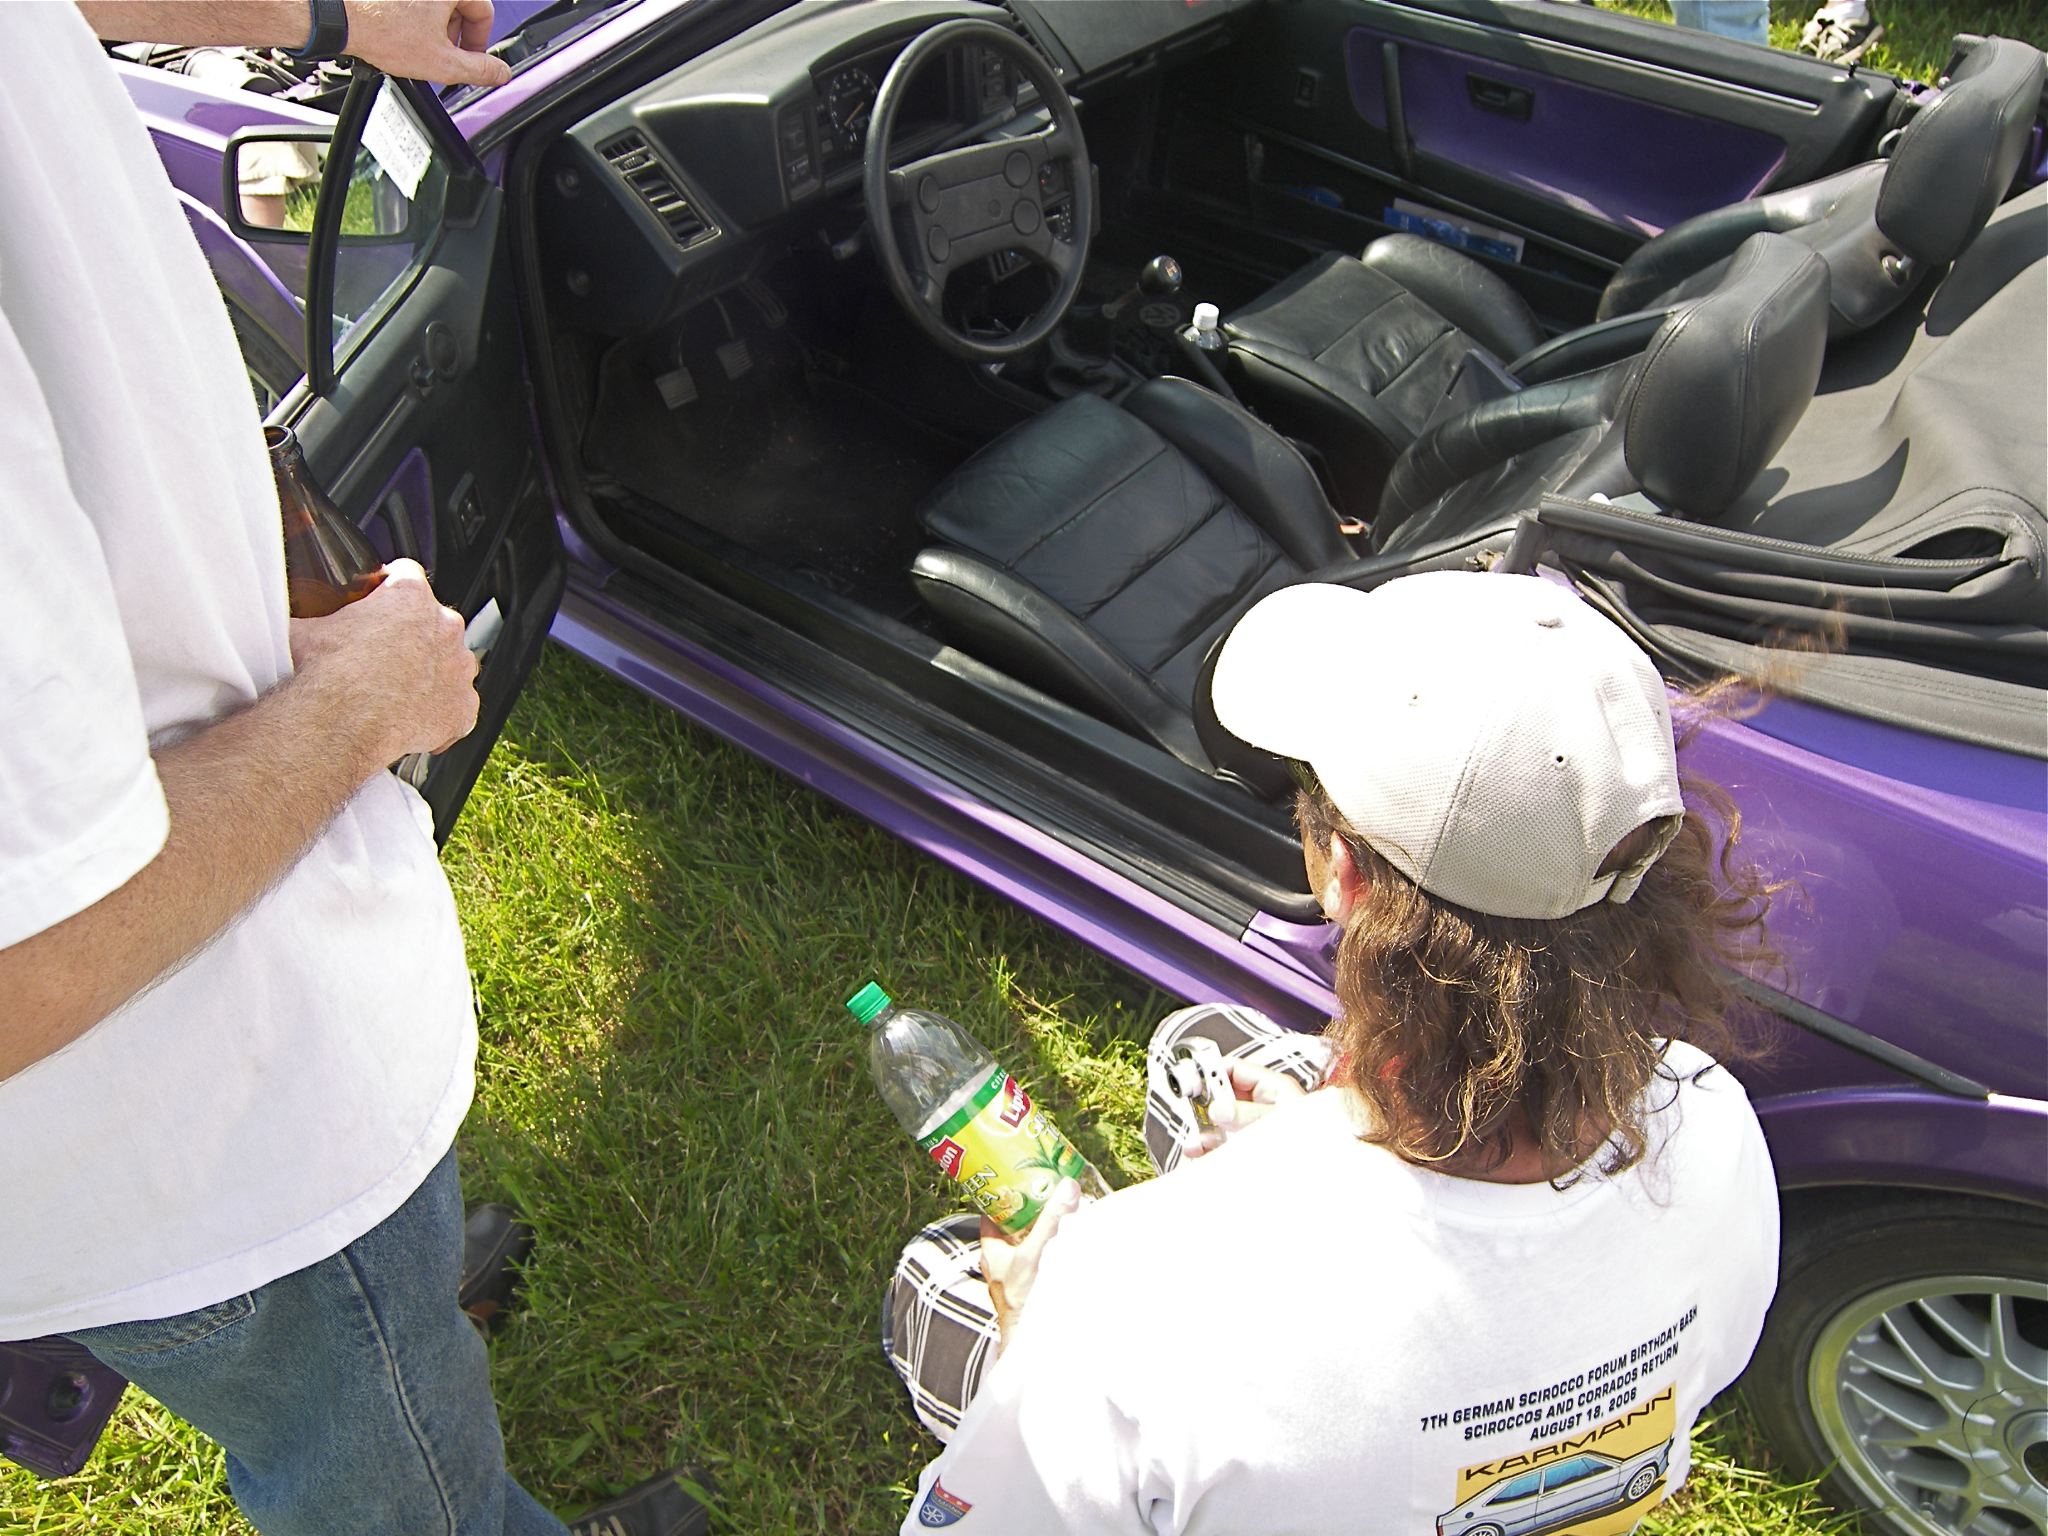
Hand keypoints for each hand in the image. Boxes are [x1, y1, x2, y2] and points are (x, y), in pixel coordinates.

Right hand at [289, 559, 479, 767]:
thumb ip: (306, 615)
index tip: (377, 604)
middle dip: (410, 634)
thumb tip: (284, 614)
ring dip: (430, 671)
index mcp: (409, 595)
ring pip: (450, 662)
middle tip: (380, 656)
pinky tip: (413, 719)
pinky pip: (458, 706)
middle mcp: (444, 626)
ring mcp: (458, 667)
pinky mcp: (463, 707)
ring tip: (395, 690)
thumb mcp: (303, 630)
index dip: (388, 589)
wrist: (340, 723)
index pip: (406, 575)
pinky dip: (441, 712)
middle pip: (432, 621)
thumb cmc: (324, 674)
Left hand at [344, 1, 512, 86]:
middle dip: (454, 35)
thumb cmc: (381, 30)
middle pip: (460, 5)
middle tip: (442, 56)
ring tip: (418, 47)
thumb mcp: (442, 62)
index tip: (468, 59)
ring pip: (436, 4)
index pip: (484, 12)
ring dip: (434, 28)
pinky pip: (415, 2)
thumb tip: (500, 73)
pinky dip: (415, 17)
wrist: (340, 17)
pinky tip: (402, 35)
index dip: (479, 43)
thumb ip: (480, 70)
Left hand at [979, 1178, 1081, 1349]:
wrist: (1031, 1343)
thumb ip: (1051, 1222)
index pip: (991, 1214)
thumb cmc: (1022, 1301)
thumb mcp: (1035, 1254)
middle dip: (1032, 1210)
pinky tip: (1070, 1241)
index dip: (1002, 1195)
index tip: (1020, 1178)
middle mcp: (1003, 1262)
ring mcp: (1018, 1276)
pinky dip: (1054, 1248)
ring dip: (1045, 1229)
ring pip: (1030, 1243)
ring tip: (1064, 1209)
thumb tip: (1067, 1188)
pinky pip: (1043, 1259)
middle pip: (1014, 1227)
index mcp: (991, 1251)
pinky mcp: (1033, 1286)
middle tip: (1050, 1190)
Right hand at [1180, 1059, 1306, 1159]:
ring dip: (1204, 1131)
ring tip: (1195, 1143)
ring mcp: (1253, 1127)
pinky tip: (1200, 1153)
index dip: (1212, 1071)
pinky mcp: (1248, 1147)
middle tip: (1192, 1113)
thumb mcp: (1279, 1121)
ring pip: (1219, 1123)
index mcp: (1272, 1088)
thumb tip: (1218, 1109)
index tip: (1192, 1080)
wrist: (1333, 1173)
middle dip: (1204, 1105)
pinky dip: (1209, 1149)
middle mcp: (1260, 1105)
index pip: (1234, 1069)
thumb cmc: (1316, 1139)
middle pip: (1222, 1096)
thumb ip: (1249, 1115)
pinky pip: (1222, 1145)